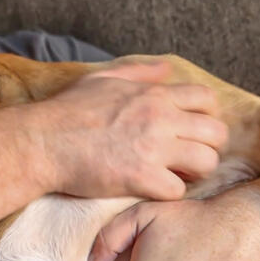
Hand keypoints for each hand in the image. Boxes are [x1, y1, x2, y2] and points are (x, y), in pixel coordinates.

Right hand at [30, 60, 227, 200]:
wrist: (43, 141)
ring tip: (176, 174)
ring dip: (195, 172)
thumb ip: (139, 73)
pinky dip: (168, 193)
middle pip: (216, 133)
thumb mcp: (103, 79)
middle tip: (188, 157)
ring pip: (206, 162)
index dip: (204, 116)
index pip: (206, 99)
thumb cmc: (68, 110)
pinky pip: (178, 190)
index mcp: (154, 95)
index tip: (189, 130)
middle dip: (208, 147)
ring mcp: (153, 148)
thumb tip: (166, 68)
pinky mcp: (141, 178)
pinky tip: (152, 188)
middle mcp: (161, 118)